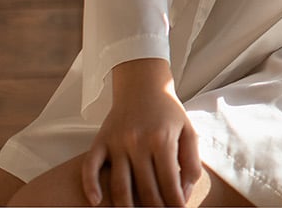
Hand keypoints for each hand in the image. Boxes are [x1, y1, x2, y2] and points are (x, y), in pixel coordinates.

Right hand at [82, 59, 200, 206]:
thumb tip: (184, 192)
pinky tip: (95, 202)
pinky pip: (90, 168)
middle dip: (155, 207)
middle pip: (145, 188)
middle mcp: (138, 142)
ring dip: (127, 206)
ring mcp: (116, 143)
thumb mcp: (188, 131)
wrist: (143, 86)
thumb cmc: (168, 112)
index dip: (175, 201)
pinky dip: (91, 186)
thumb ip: (191, 161)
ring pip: (119, 185)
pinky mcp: (99, 141)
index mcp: (163, 140)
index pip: (169, 181)